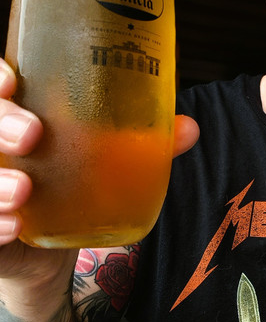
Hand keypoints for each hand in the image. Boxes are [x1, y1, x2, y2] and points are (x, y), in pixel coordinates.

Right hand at [0, 57, 198, 321]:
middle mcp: (0, 147)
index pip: (0, 87)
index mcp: (26, 116)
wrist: (55, 240)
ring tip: (24, 190)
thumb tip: (190, 128)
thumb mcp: (108, 157)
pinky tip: (14, 227)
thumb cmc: (77, 181)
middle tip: (32, 135)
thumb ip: (144, 143)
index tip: (13, 81)